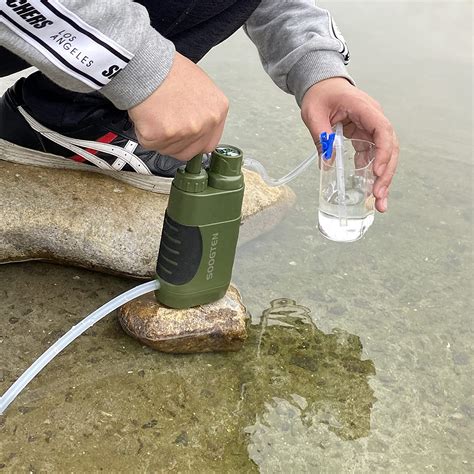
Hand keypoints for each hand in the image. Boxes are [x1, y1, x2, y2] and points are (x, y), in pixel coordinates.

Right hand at [128, 52, 228, 160]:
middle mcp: (205, 123)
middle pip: (189, 151)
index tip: (184, 137)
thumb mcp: (200, 86)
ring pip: (169, 150)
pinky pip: (151, 144)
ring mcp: (184, 131)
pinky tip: (147, 115)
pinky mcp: (161, 135)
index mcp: (217, 111)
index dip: (193, 142)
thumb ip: (204, 112)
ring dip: (160, 138)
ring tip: (156, 114)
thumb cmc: (168, 70)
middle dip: (176, 142)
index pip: (209, 144)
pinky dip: (145, 133)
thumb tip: (198, 126)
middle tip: (165, 124)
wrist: (145, 63)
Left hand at [301, 77, 398, 212]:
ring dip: (382, 177)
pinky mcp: (364, 136)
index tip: (376, 171)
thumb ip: (321, 137)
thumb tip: (326, 163)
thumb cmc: (319, 95)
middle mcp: (373, 118)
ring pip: (384, 154)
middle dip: (386, 173)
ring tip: (378, 200)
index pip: (382, 130)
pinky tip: (368, 188)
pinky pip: (372, 156)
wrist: (322, 85)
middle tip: (379, 195)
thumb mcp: (313, 114)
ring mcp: (370, 128)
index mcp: (363, 108)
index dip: (383, 152)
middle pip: (389, 146)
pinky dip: (371, 172)